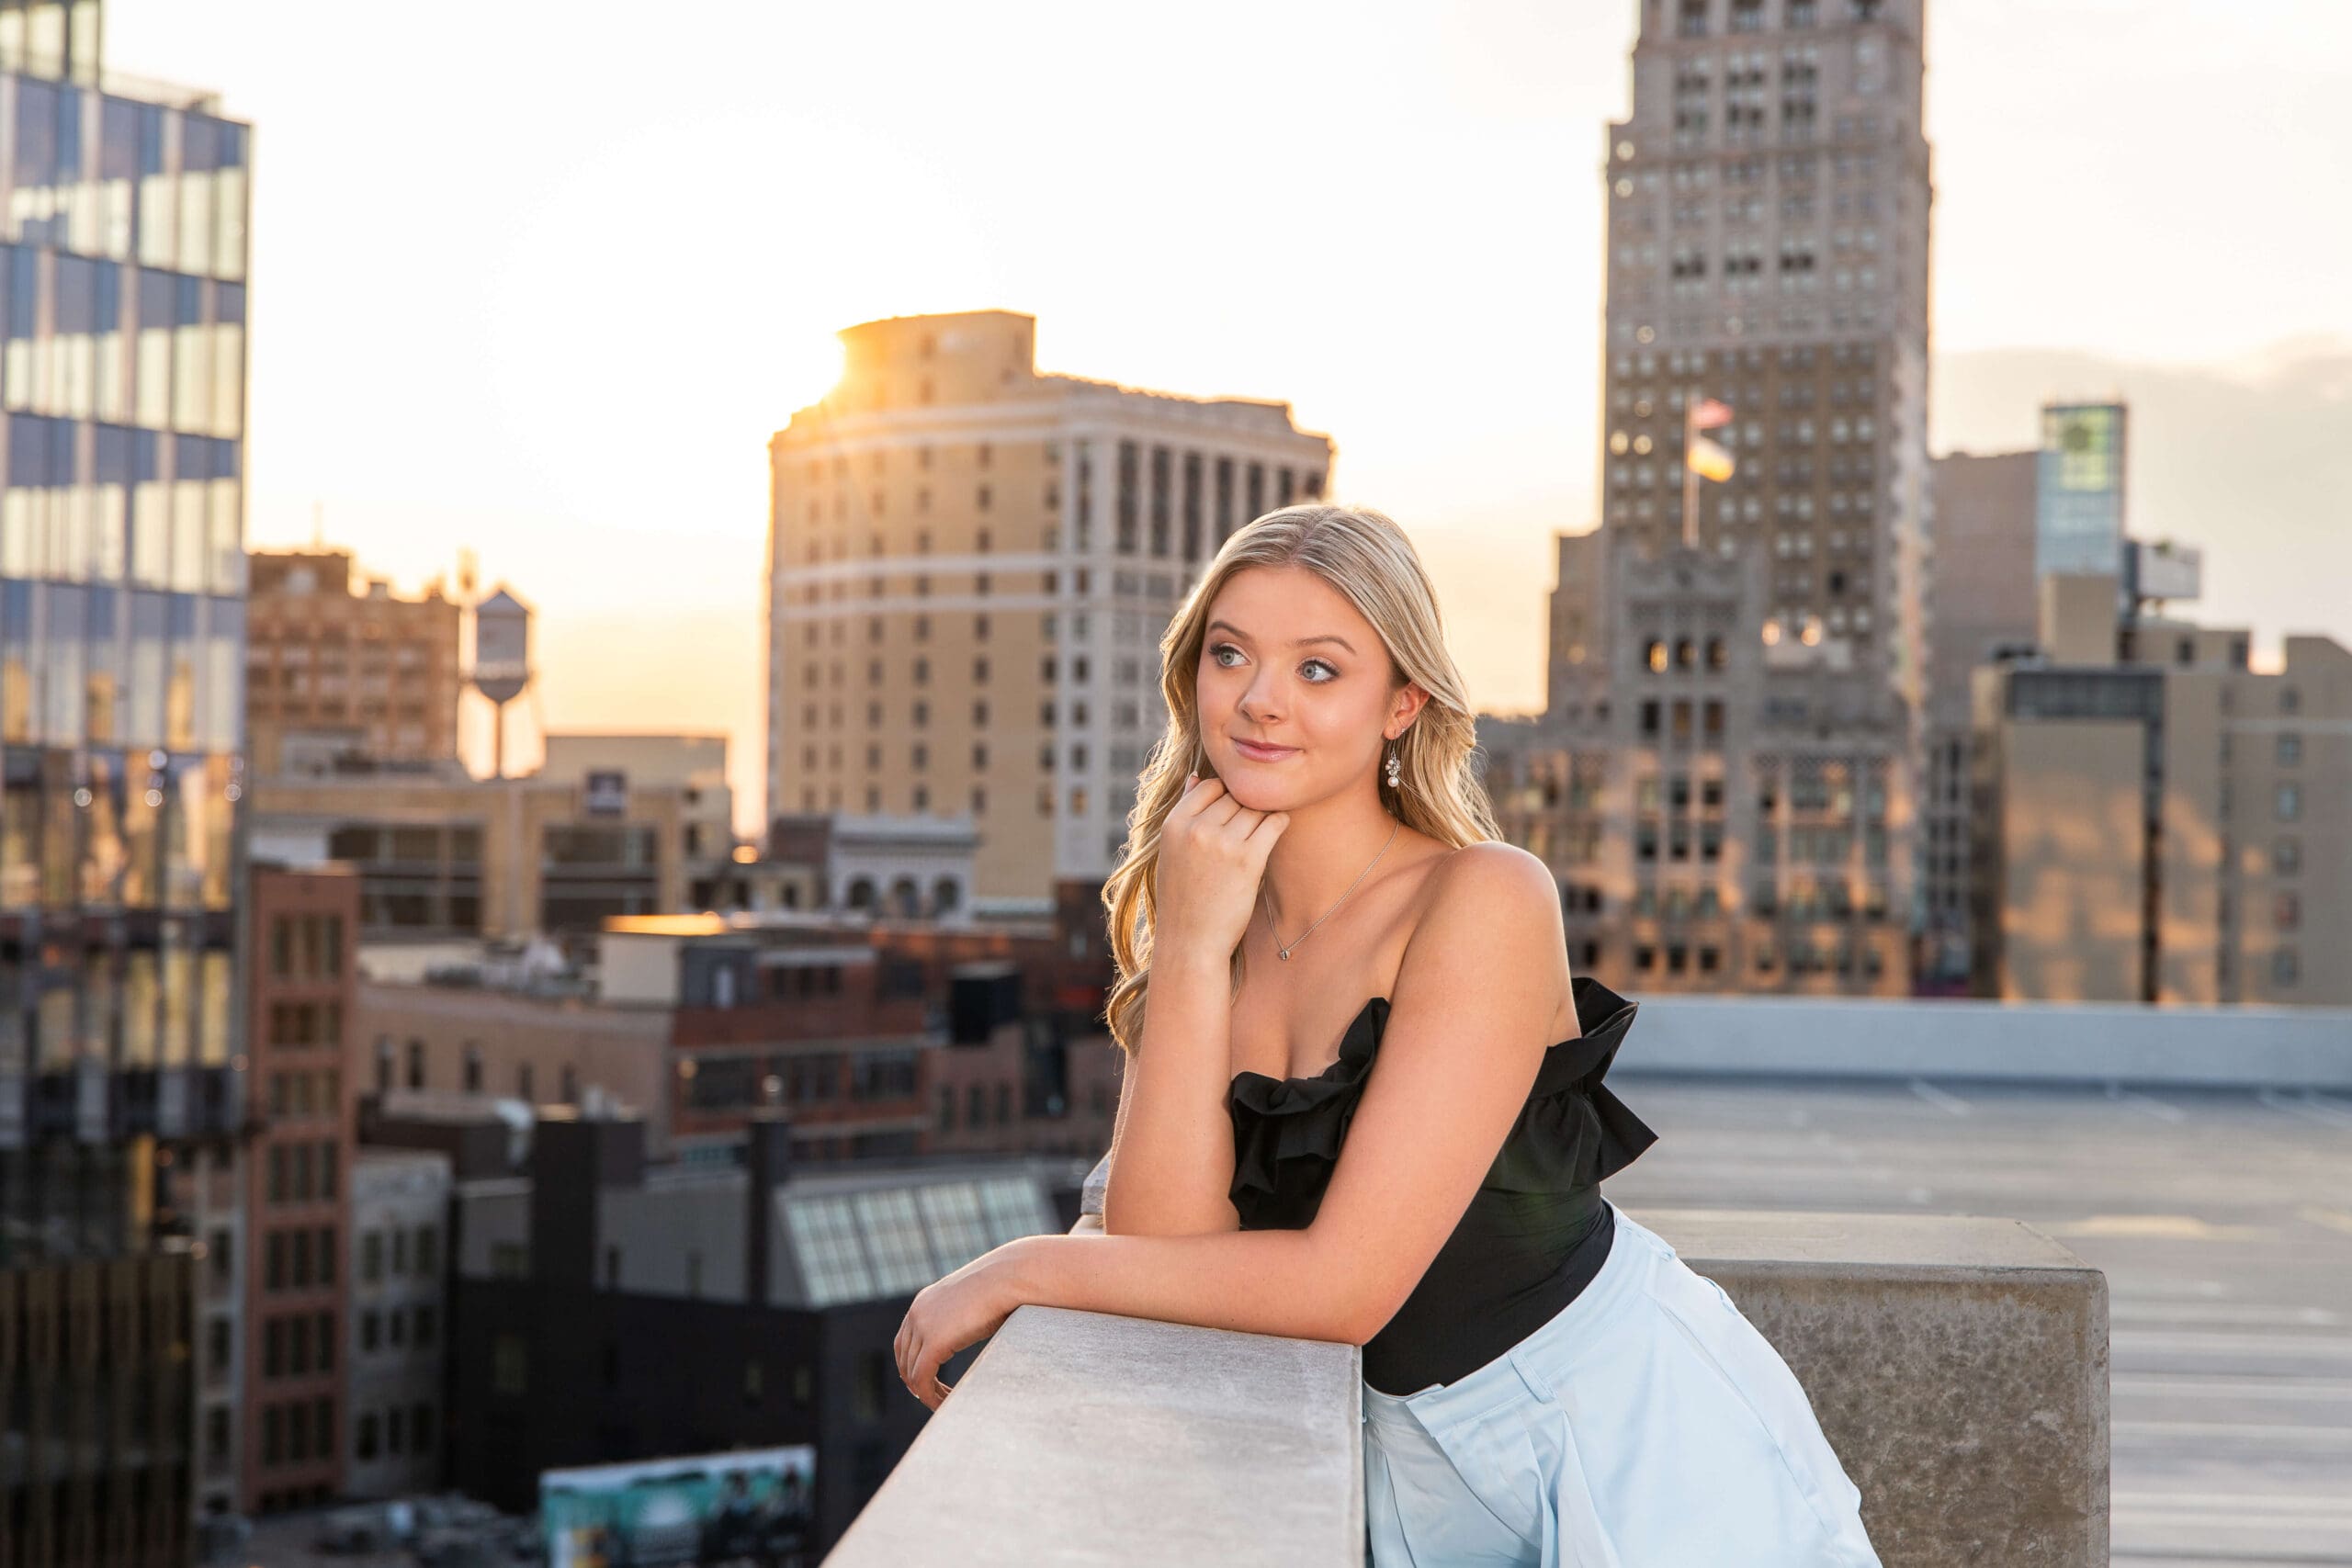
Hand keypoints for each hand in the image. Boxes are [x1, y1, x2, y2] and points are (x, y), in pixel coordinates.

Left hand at [894, 1241, 1027, 1411]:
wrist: (1008, 1278)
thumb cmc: (1001, 1288)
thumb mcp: (973, 1302)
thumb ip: (962, 1317)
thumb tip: (971, 1328)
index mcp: (923, 1302)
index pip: (905, 1341)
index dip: (912, 1364)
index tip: (926, 1381)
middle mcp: (917, 1313)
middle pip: (903, 1357)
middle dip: (915, 1380)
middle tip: (932, 1397)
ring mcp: (922, 1327)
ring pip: (912, 1372)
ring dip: (926, 1392)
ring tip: (944, 1403)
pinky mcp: (934, 1343)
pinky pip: (922, 1378)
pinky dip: (930, 1395)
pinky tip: (945, 1403)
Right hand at [1154, 771, 1289, 962]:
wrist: (1190, 942)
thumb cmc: (1182, 898)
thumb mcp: (1171, 852)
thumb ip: (1185, 814)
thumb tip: (1197, 777)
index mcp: (1175, 824)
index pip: (1210, 786)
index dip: (1225, 796)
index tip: (1232, 813)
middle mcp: (1197, 829)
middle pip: (1235, 796)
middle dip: (1245, 808)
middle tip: (1250, 825)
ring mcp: (1223, 844)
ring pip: (1255, 808)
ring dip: (1262, 816)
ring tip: (1261, 831)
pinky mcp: (1249, 860)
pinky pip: (1273, 823)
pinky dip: (1279, 823)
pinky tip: (1276, 830)